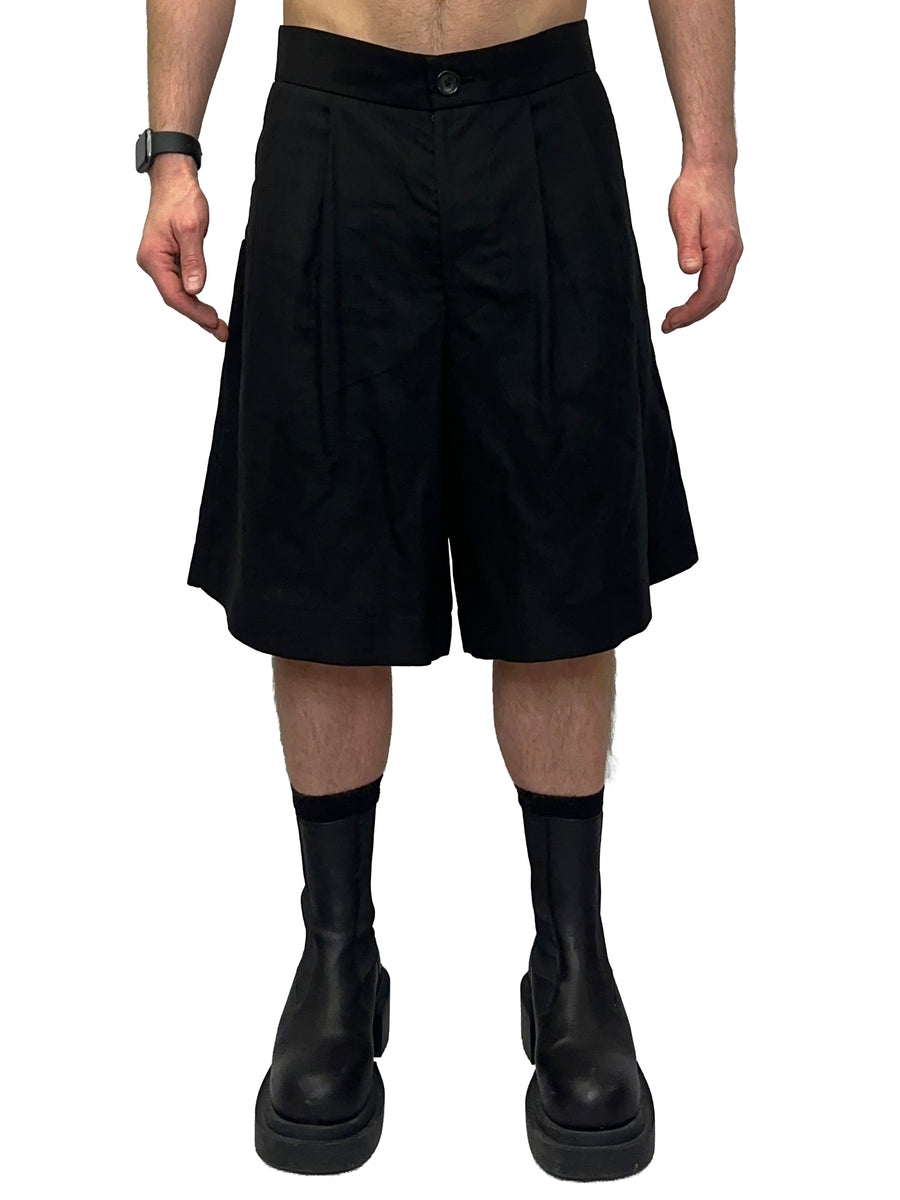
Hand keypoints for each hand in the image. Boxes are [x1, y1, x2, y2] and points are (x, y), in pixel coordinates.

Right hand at [136, 157, 227, 340]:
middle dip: (198, 316)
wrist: (174, 180)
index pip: (174, 294)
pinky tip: (205, 305)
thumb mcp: (192, 229)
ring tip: (216, 323)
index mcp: (153, 257)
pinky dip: (193, 295)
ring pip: (178, 292)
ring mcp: (158, 261)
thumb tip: (195, 289)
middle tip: (220, 331)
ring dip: (196, 308)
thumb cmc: (179, 197)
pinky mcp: (167, 258)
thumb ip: (193, 261)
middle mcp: (152, 262)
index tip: (213, 323)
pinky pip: (180, 282)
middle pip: (175, 298)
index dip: (195, 312)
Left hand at [662, 163, 742, 332]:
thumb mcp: (683, 216)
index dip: (689, 313)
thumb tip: (689, 271)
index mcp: (722, 249)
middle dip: (693, 316)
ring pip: (719, 291)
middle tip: (668, 325)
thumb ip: (687, 245)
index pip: (708, 293)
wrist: (710, 169)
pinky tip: (690, 299)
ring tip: (676, 317)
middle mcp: (732, 253)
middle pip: (716, 297)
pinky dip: (705, 296)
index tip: (670, 323)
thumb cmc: (694, 189)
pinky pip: (719, 280)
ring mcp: (732, 251)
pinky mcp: (728, 248)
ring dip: (699, 308)